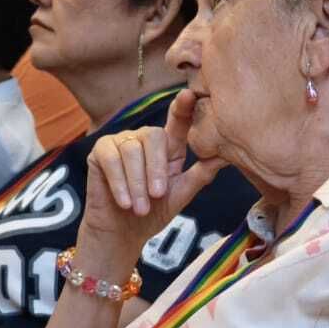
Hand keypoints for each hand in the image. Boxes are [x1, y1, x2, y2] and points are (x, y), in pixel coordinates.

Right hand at [80, 89, 224, 254]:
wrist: (123, 233)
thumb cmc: (154, 212)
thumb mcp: (182, 193)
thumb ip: (202, 173)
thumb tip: (228, 155)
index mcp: (168, 145)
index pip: (178, 120)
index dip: (184, 106)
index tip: (189, 95)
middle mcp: (144, 138)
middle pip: (154, 137)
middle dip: (156, 169)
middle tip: (157, 196)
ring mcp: (121, 142)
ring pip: (132, 151)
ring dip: (137, 183)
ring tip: (140, 207)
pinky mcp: (100, 152)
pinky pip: (111, 159)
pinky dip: (120, 183)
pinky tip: (125, 201)